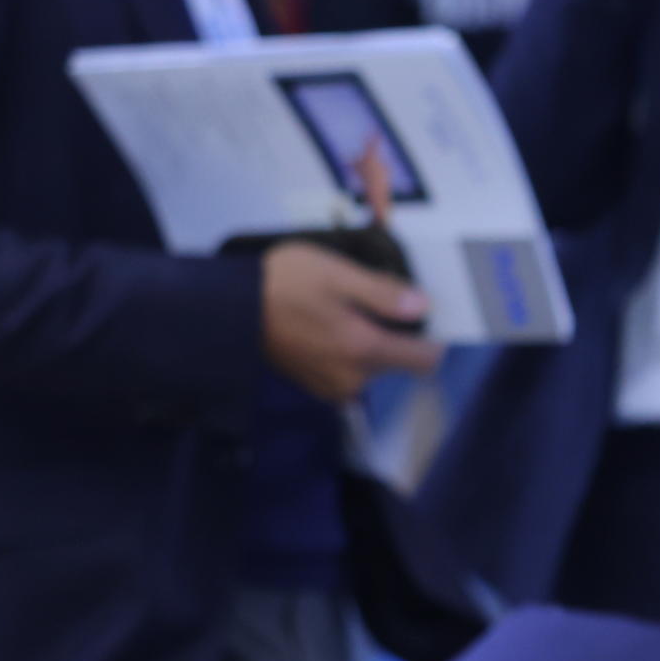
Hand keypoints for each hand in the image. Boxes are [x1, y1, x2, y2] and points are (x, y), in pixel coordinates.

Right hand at [259, 242, 433, 401]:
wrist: (227, 307)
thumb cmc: (283, 283)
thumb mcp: (338, 275)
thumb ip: (384, 294)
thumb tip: (423, 307)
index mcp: (364, 350)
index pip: (425, 360)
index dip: (431, 336)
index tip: (419, 314)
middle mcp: (352, 378)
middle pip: (398, 363)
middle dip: (394, 335)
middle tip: (370, 302)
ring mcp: (331, 386)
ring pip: (373, 367)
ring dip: (369, 344)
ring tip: (345, 311)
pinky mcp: (314, 385)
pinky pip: (349, 372)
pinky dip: (348, 353)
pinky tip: (329, 327)